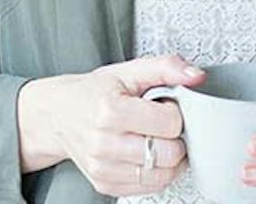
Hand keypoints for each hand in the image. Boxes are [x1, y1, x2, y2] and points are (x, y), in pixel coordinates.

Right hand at [16, 53, 204, 195]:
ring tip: (153, 138)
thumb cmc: (95, 92)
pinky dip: (155, 172)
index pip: (170, 123)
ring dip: (168, 157)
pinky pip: (149, 188)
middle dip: (174, 137)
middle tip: (161, 124)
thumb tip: (195, 75)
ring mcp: (103, 169)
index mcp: (111, 112)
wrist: (59, 114)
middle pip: (169, 154)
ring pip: (162, 175)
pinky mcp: (105, 185)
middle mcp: (104, 144)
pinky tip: (145, 153)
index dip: (174, 112)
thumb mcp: (129, 70)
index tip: (163, 105)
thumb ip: (166, 67)